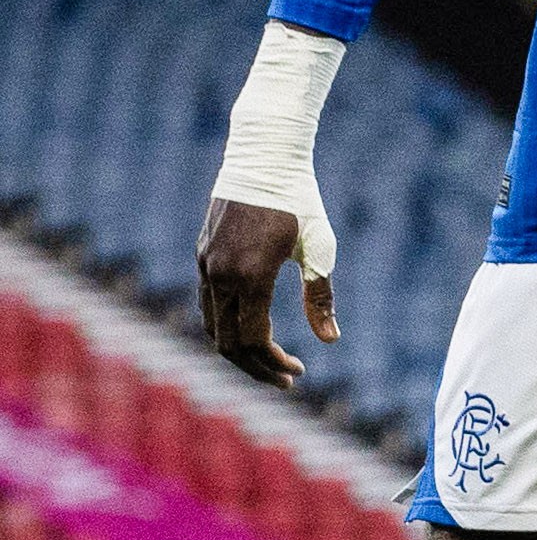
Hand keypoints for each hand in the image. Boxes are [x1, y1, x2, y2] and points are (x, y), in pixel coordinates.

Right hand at [196, 198, 336, 387]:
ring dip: (238, 350)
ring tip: (267, 361)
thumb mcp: (319, 247)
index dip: (274, 363)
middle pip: (227, 343)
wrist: (263, 158)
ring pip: (212, 326)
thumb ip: (321, 295)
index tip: (297, 373)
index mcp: (250, 276)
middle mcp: (220, 274)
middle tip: (285, 381)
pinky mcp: (201, 256)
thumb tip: (332, 339)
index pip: (254, 340)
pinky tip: (250, 329)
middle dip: (256, 367)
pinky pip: (208, 303)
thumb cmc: (300, 200)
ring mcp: (206, 265)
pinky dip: (225, 326)